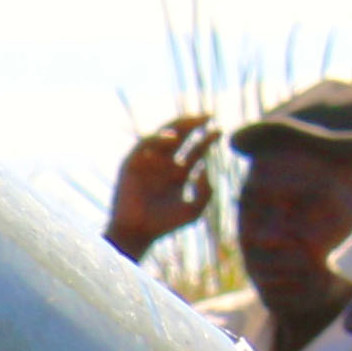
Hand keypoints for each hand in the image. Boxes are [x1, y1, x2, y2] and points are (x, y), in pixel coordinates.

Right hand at [105, 117, 214, 261]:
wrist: (137, 233)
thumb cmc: (165, 225)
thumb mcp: (194, 210)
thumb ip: (206, 191)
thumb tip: (203, 168)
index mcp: (179, 173)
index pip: (196, 149)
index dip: (208, 139)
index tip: (219, 130)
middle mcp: (164, 164)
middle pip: (181, 136)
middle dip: (195, 124)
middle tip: (209, 116)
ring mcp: (148, 163)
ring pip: (164, 136)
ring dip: (179, 126)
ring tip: (194, 123)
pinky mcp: (132, 163)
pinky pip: (144, 144)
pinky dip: (158, 139)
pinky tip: (173, 138)